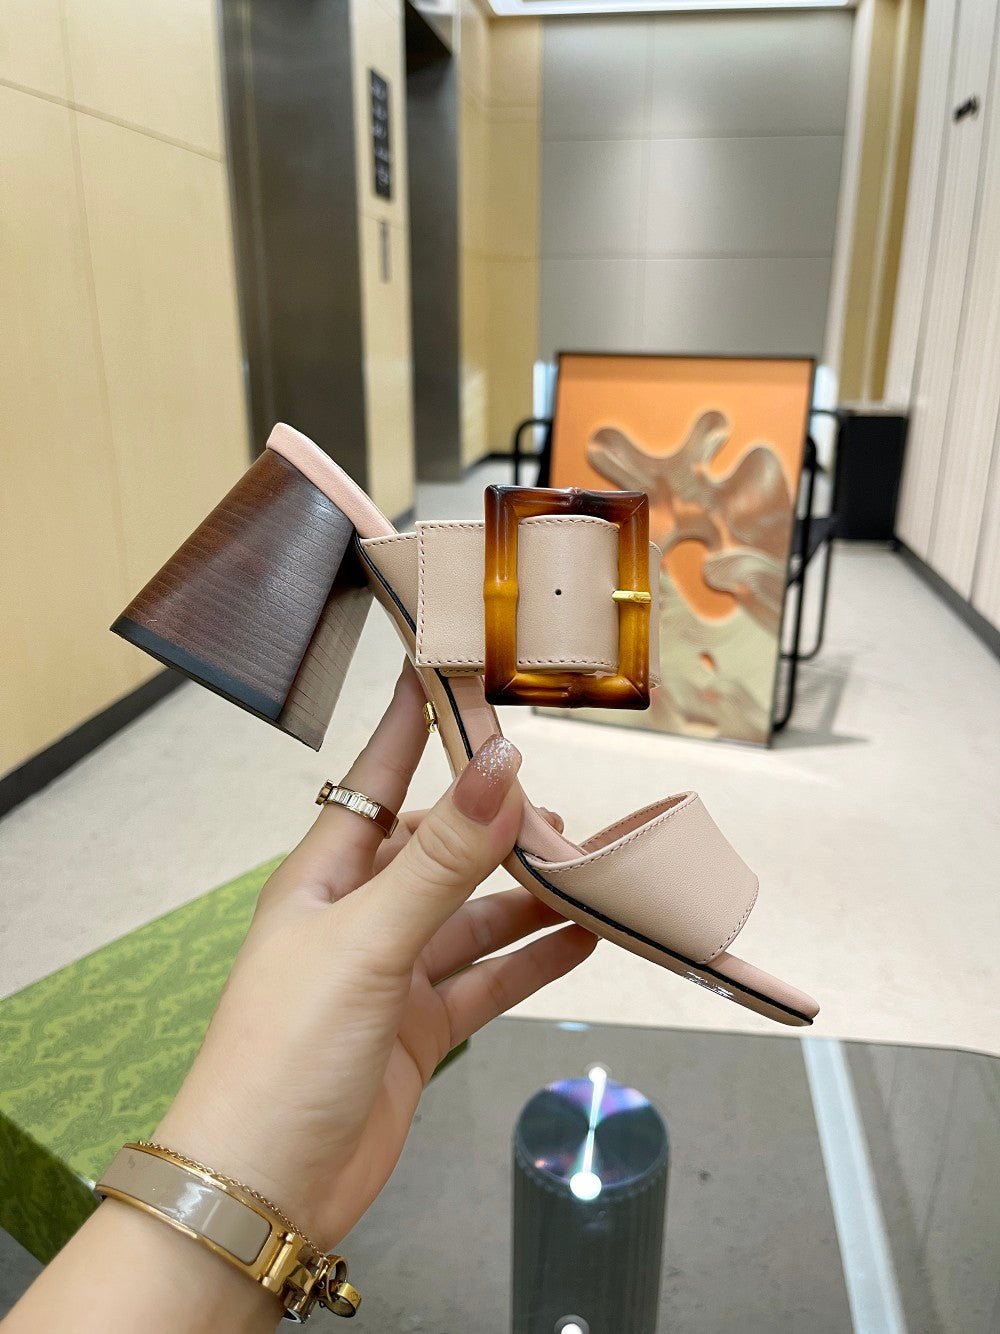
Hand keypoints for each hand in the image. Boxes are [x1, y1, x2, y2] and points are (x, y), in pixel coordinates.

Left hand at [155, 663, 595, 1246]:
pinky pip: (487, 979)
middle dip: (494, 824)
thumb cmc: (290, 1050)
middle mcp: (359, 914)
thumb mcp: (367, 942)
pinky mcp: (420, 1029)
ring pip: (473, 915)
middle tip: (560, 810)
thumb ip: (440, 860)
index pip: (377, 777)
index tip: (452, 666)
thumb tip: (502, 768)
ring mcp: (392, 973)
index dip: (413, 723)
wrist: (266, 1189)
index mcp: (325, 876)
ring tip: (587, 870)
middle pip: (439, 848)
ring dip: (525, 894)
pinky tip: (582, 937)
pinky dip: (532, 959)